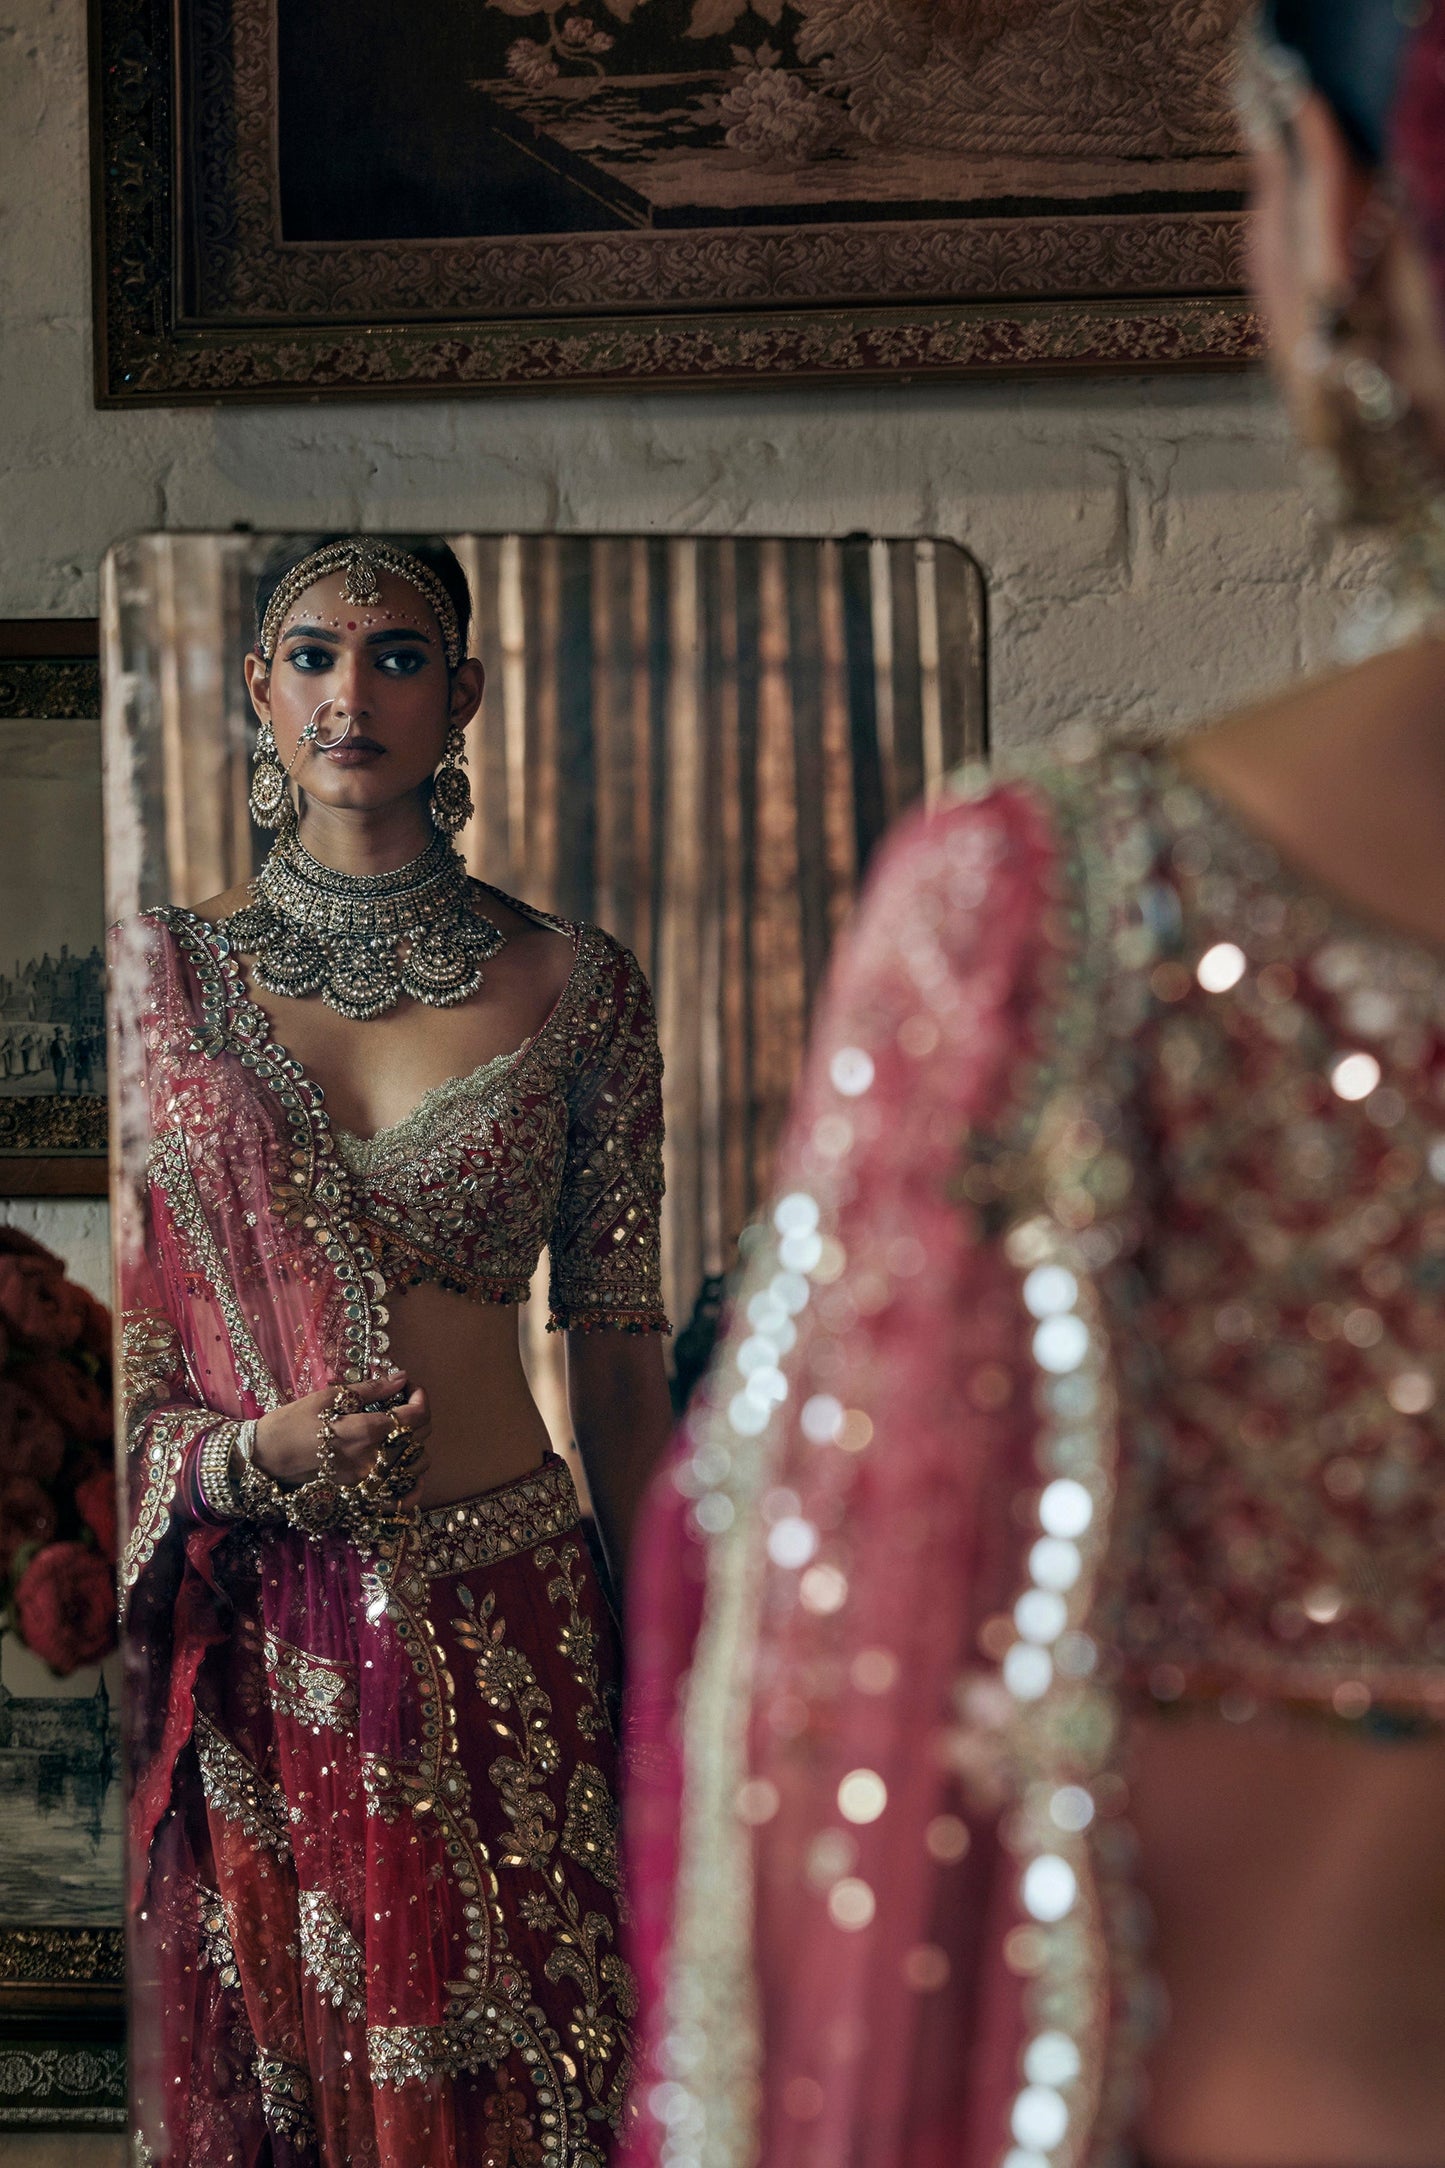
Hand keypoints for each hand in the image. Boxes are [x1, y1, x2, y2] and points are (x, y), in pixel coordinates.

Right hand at [254, 1373, 430, 1489]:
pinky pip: (401, 1500)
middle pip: (419, 1439)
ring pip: (417, 1466)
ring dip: (417, 1446)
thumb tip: (400, 1378)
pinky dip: (412, 1486)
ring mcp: (369, 1482)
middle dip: (419, 1416)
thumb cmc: (292, 1422)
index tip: (409, 1388)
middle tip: (403, 1404)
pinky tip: (406, 1471)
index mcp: (366, 1431)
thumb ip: (370, 1390)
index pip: (415, 1416)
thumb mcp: (328, 1398)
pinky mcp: (361, 1497)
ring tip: (400, 1433)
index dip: (420, 1397)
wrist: (264, 1458)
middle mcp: (373, 1460)